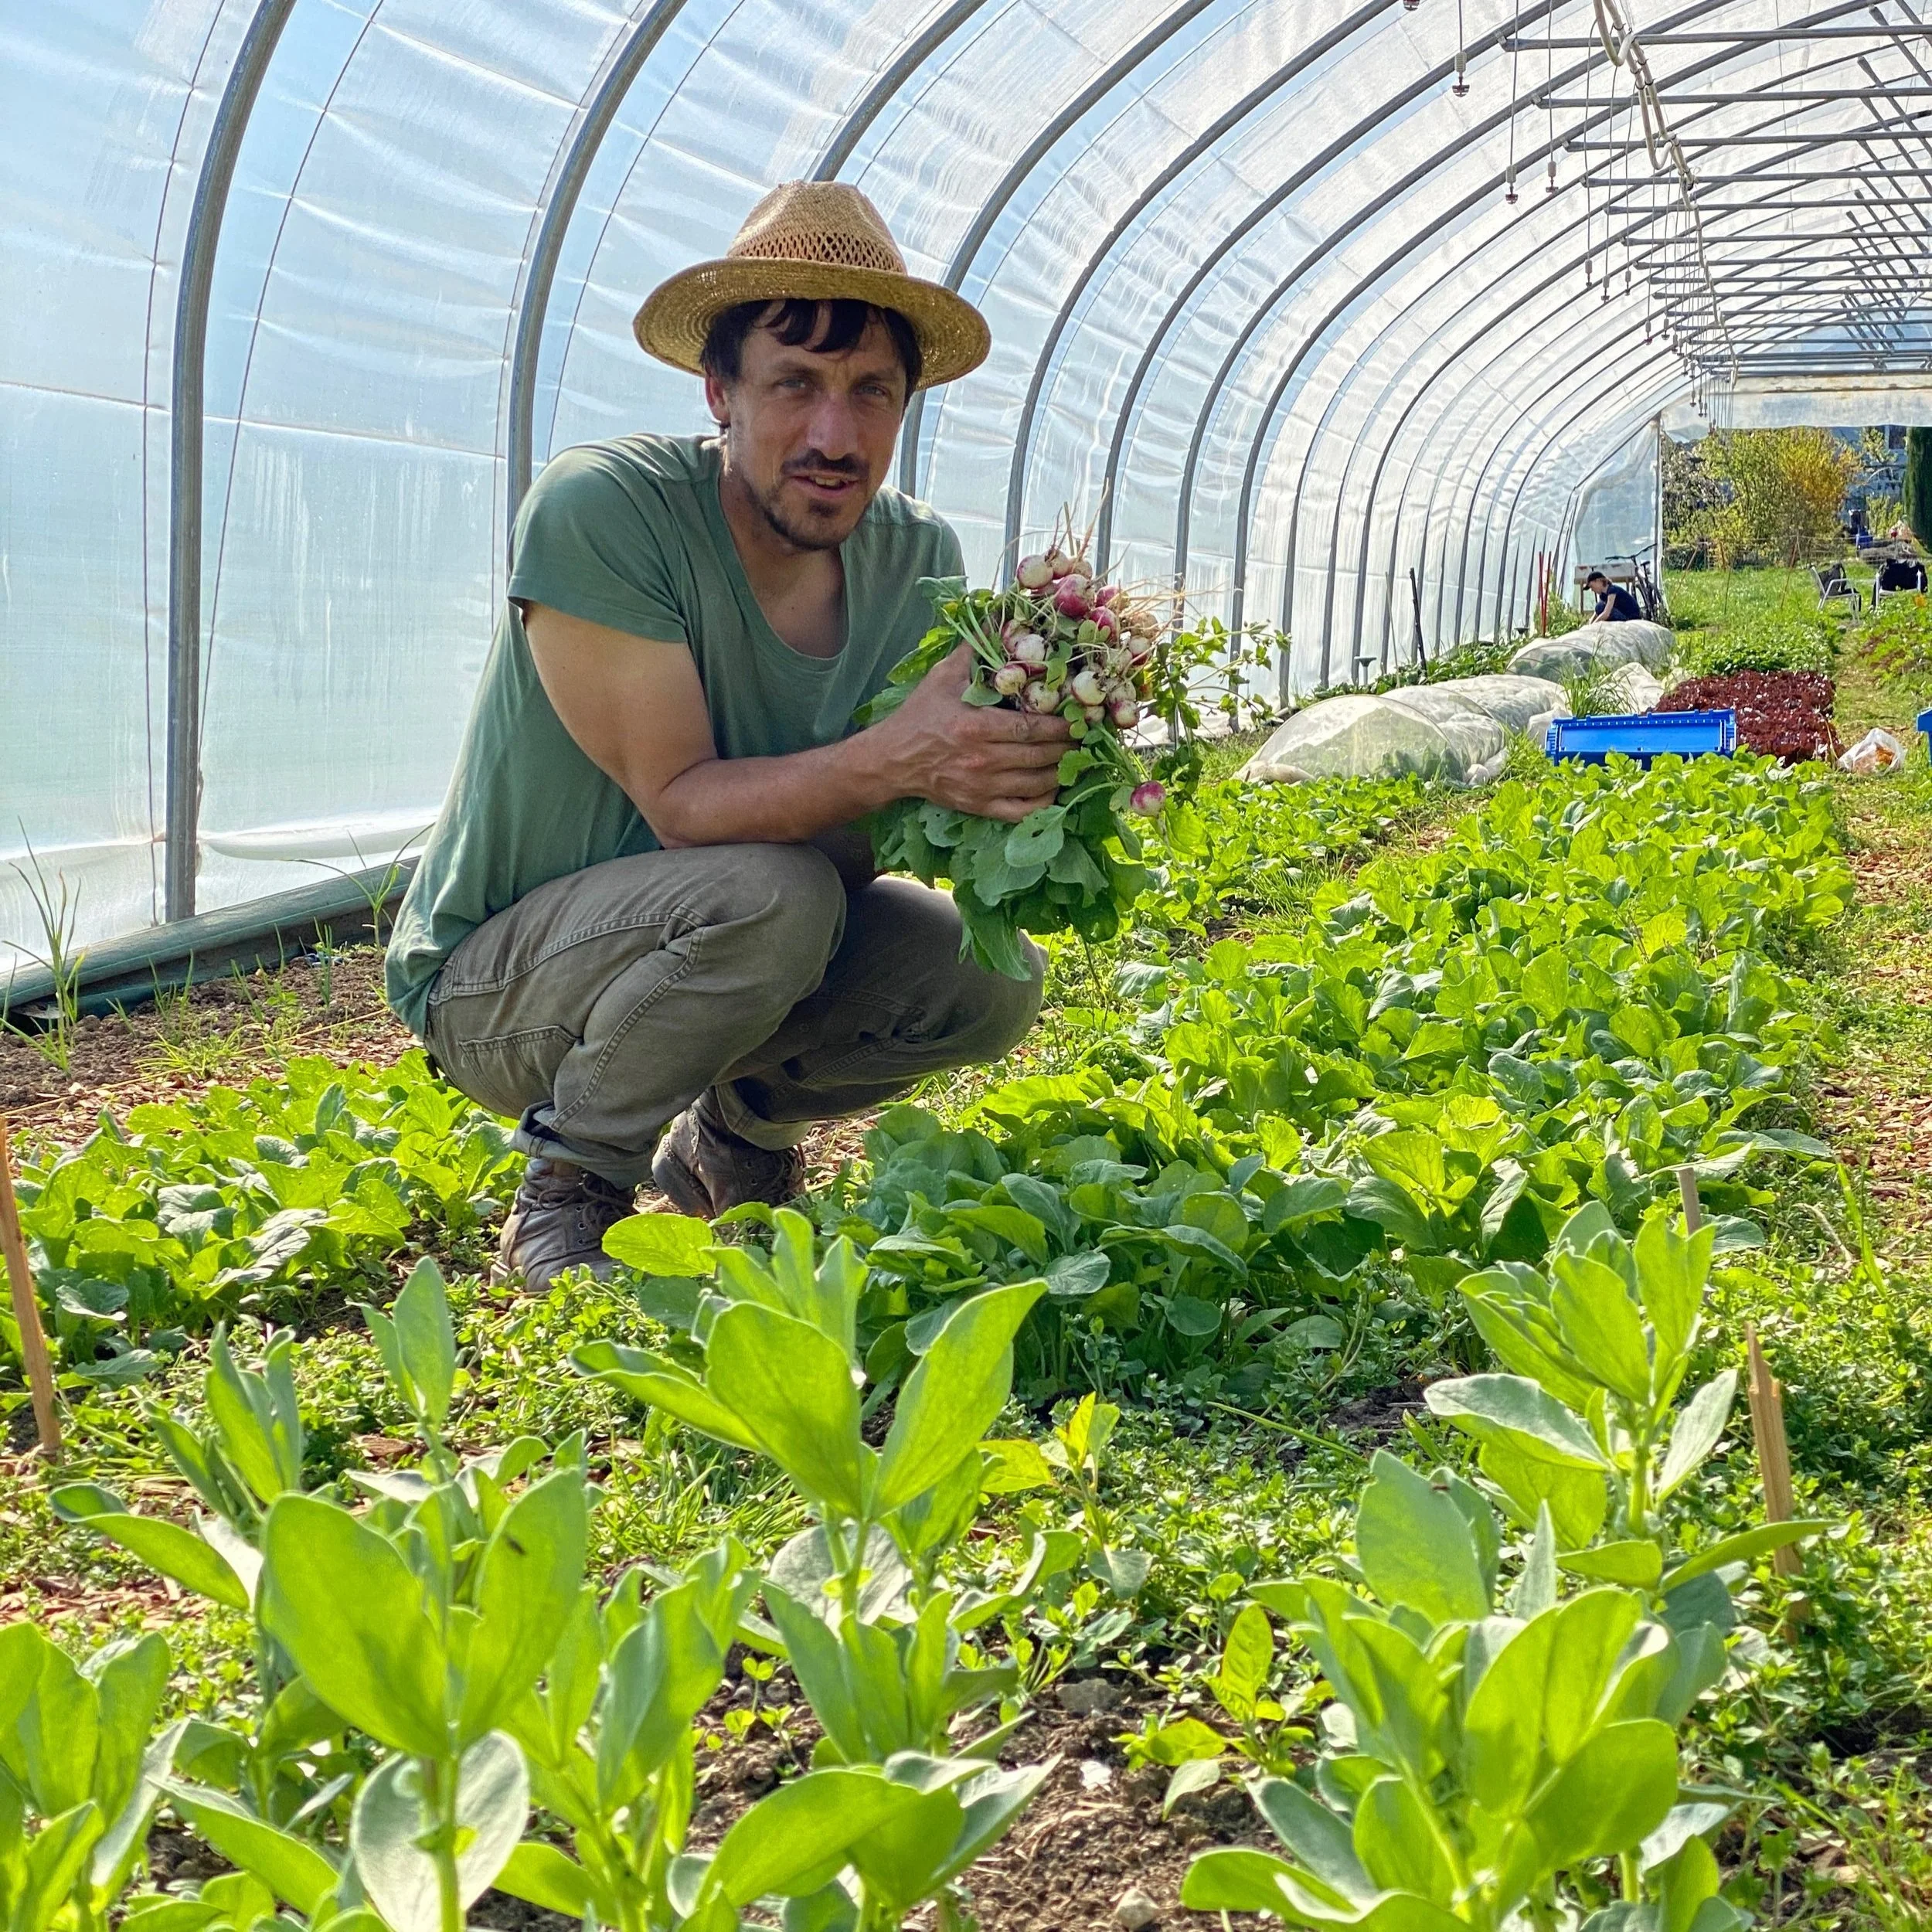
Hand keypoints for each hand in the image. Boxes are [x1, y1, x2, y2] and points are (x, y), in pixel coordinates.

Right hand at [865, 645, 1071, 821]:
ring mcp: (982, 787)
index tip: (1079, 718)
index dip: (1061, 726)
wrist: (892, 759)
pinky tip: (1053, 786)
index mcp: (976, 726)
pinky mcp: (979, 807)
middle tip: (1084, 736)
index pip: (1032, 728)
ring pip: (1037, 784)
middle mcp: (982, 760)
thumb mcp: (944, 676)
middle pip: (1041, 756)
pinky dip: (1044, 801)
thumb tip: (999, 617)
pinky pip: (1023, 811)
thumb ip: (974, 650)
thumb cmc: (920, 714)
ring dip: (1062, 771)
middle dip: (1068, 746)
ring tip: (1074, 757)